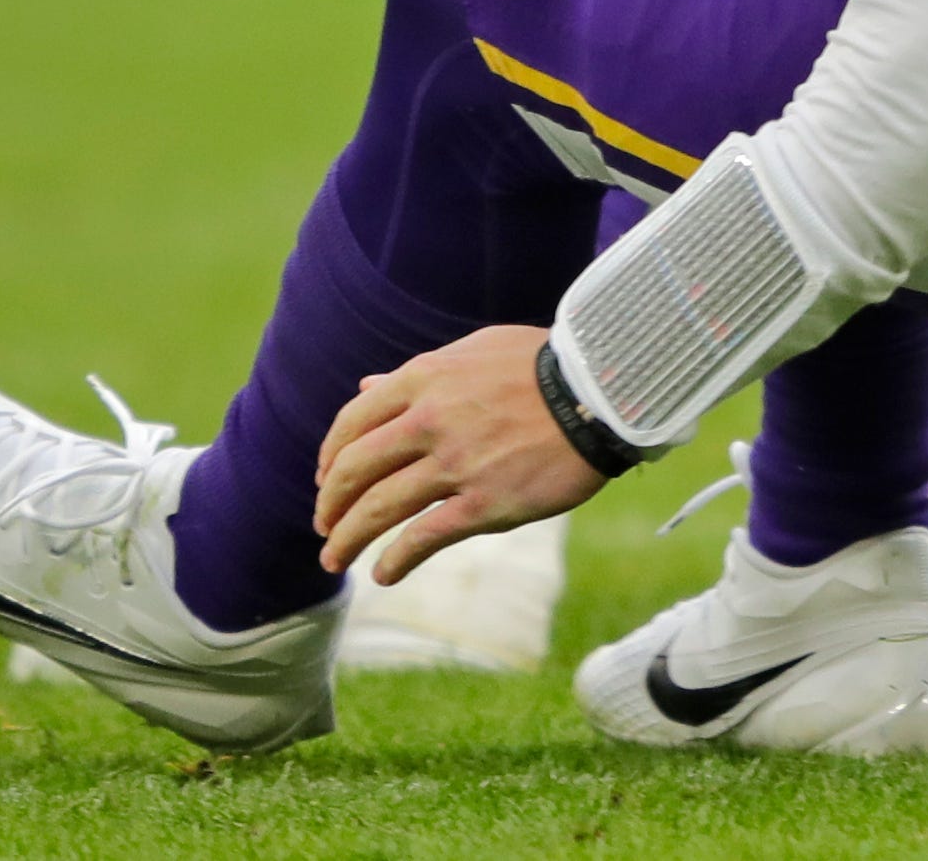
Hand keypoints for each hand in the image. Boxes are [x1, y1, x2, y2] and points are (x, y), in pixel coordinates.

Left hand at [311, 326, 606, 585]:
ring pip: (377, 509)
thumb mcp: (476, 352)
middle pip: (354, 470)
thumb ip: (420, 376)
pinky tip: (384, 574)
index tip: (326, 481)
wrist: (603, 393)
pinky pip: (422, 539)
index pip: (353, 423)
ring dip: (347, 540)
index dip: (330, 457)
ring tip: (334, 560)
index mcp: (424, 380)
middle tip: (324, 526)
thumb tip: (366, 386)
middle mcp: (430, 421)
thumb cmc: (544, 366)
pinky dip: (394, 561)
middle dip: (330, 504)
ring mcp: (455, 464)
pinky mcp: (484, 503)